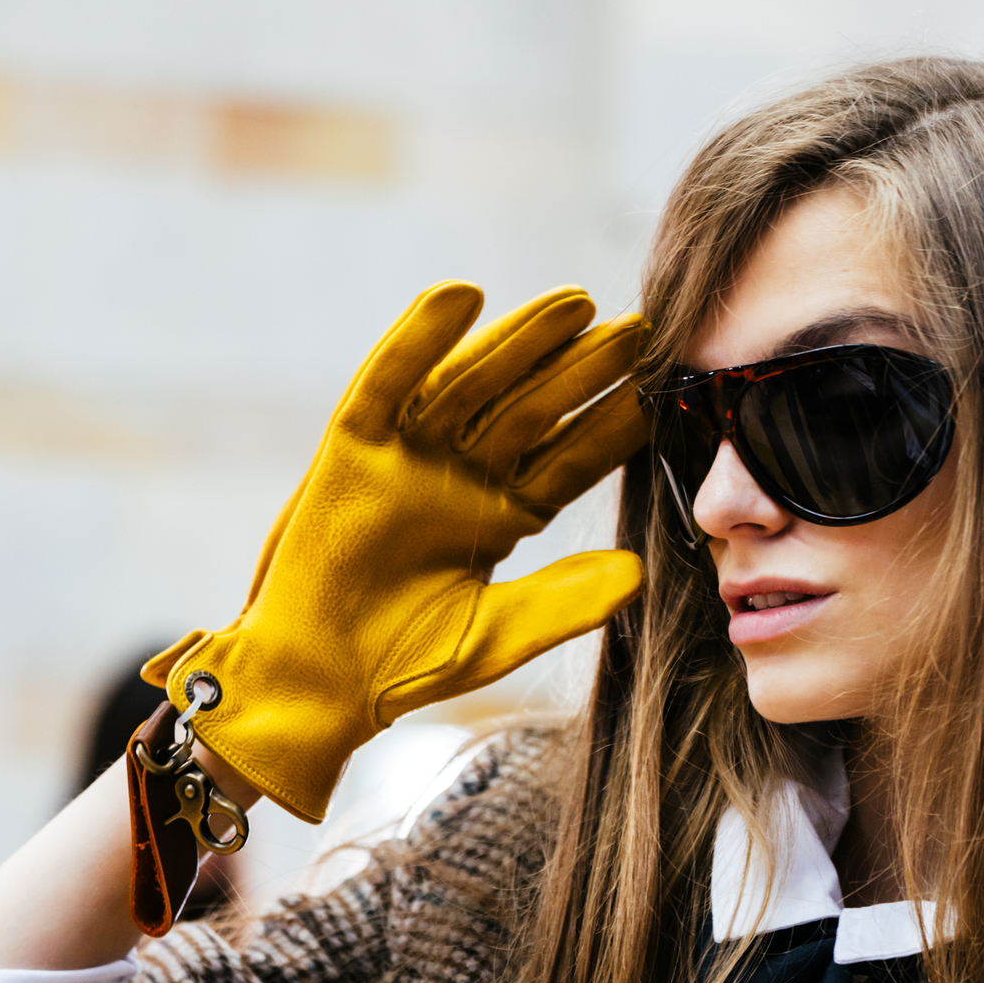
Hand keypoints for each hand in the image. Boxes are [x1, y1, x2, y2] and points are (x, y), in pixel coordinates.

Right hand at [145, 283, 647, 821]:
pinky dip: (416, 339)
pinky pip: (387, 383)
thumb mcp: (500, 634)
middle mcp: (460, 476)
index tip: (662, 395)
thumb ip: (565, 603)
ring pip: (472, 385)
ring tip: (575, 304)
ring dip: (519, 341)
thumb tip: (638, 573)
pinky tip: (460, 297)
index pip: (570, 461)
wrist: (321, 684)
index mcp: (503, 515)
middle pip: (531, 410)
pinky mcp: (350, 450)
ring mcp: (407, 458)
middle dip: (582, 371)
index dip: (613, 429)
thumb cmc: (407, 664)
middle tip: (639, 330)